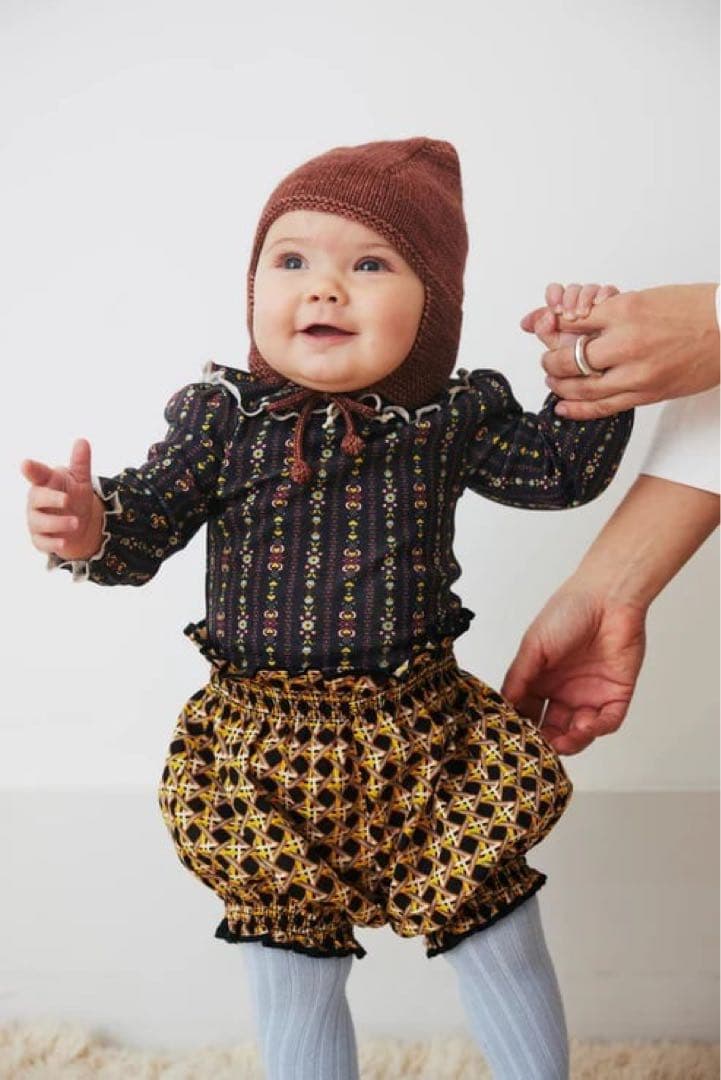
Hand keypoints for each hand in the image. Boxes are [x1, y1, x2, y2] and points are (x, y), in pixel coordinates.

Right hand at [21, 438, 103, 560]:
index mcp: (45, 483)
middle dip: (51, 499)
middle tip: (68, 499)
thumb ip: (80, 462)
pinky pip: (42, 542)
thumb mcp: (81, 480)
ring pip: (39, 522)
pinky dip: (52, 543)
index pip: (36, 474)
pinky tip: (64, 543)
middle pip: (36, 498)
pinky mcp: (39, 538)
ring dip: (57, 523)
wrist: (80, 524)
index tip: (26, 464)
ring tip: (76, 522)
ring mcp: (36, 520)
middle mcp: (36, 501)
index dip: (31, 469)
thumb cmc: (75, 496)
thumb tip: (82, 441)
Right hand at [500, 581, 646, 755]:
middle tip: (541, 749)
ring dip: (572, 740)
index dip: (521, 727)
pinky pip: (607, 721)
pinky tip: (586, 725)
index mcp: (540, 679)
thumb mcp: (533, 646)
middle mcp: (564, 691)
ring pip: (579, 732)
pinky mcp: (616, 695)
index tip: (514, 738)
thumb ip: (518, 678)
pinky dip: (596, 729)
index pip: (526, 712)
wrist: (608, 597)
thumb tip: (503, 706)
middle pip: (552, 729)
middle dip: (547, 742)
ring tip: (565, 739)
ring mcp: (590, 695)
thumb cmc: (568, 612)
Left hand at [521, 282, 719, 418]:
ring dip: (561, 386)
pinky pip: (605, 406)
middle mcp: (627, 342)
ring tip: (552, 382)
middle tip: (547, 360)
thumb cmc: (693, 309)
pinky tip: (564, 407)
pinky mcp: (647, 394)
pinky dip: (579, 409)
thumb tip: (580, 323)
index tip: (547, 330)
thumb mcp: (646, 298)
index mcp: (625, 310)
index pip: (572, 322)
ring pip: (583, 387)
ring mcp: (637, 373)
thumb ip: (612, 313)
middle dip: (551, 361)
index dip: (553, 327)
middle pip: (570, 358)